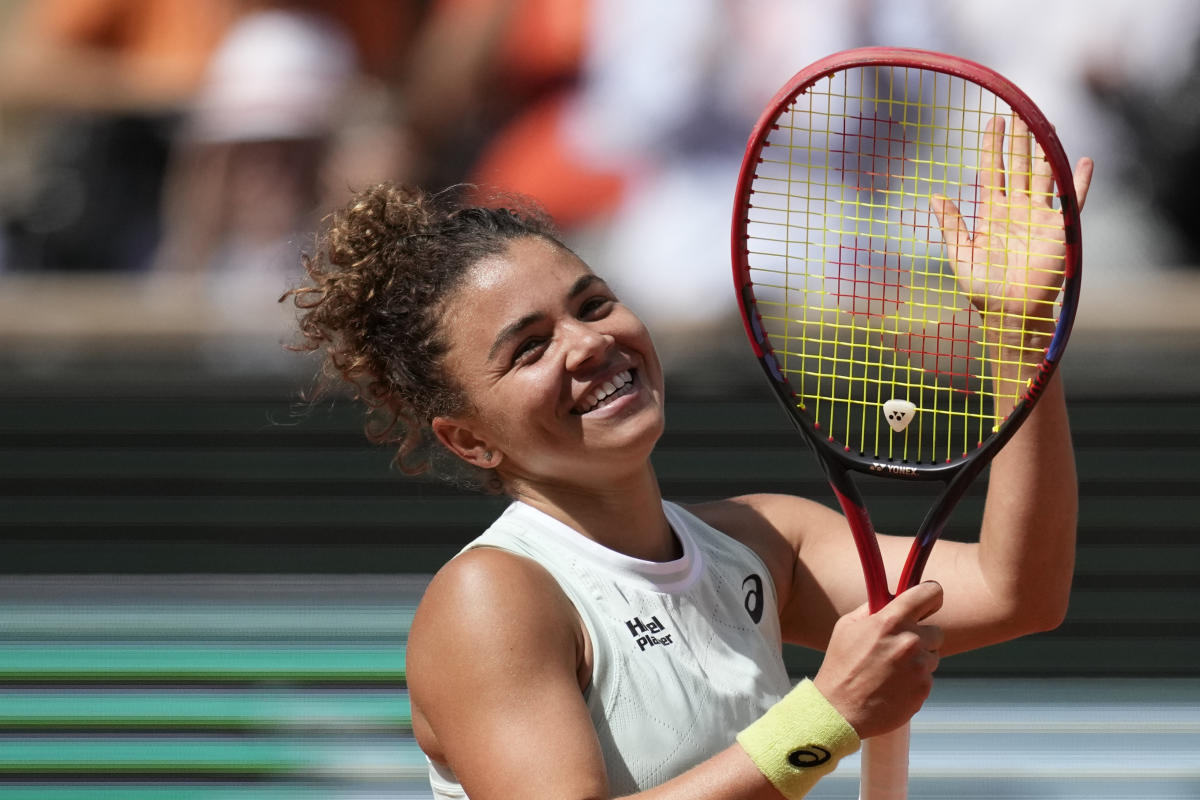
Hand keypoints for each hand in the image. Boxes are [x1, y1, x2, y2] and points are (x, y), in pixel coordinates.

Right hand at [813, 581, 943, 738]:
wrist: (839, 710)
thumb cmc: (841, 666)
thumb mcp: (847, 626)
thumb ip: (873, 608)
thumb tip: (889, 597)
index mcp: (891, 621)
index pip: (930, 593)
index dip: (931, 595)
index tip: (928, 603)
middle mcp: (910, 642)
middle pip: (936, 631)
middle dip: (921, 636)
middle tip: (898, 646)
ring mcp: (919, 668)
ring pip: (933, 656)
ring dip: (918, 660)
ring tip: (891, 670)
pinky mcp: (924, 689)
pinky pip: (928, 677)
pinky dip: (915, 680)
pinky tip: (894, 685)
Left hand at [930, 116, 1092, 335]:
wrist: (1011, 312)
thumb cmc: (984, 289)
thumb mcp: (960, 255)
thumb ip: (951, 226)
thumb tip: (934, 197)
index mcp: (992, 213)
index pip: (992, 171)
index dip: (993, 146)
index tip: (993, 121)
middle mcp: (1017, 210)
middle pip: (1018, 166)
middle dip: (1019, 140)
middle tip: (1020, 111)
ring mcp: (1040, 217)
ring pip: (1043, 176)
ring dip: (1045, 152)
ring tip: (1047, 125)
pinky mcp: (1060, 230)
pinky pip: (1072, 201)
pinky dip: (1079, 182)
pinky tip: (1083, 161)